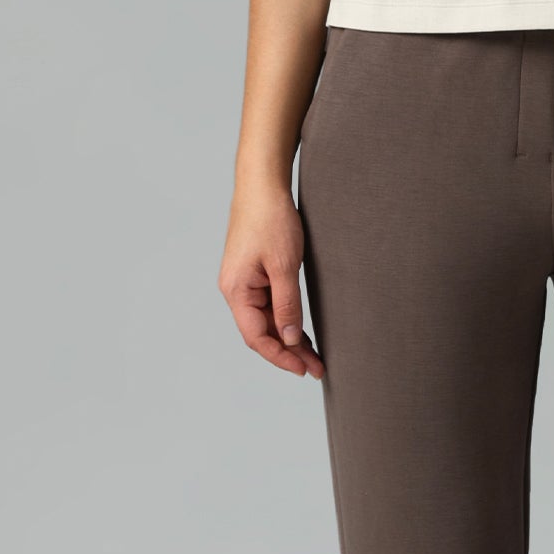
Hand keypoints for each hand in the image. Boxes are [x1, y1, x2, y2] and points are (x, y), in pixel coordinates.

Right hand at [219, 184, 324, 378]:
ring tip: (316, 357)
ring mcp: (245, 283)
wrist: (263, 185)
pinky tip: (303, 333)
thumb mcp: (284, 264)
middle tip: (317, 369)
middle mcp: (236, 290)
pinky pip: (271, 305)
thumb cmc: (271, 219)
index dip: (279, 356)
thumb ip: (287, 303)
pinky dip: (287, 320)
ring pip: (268, 321)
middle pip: (262, 332)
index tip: (303, 369)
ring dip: (290, 339)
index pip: (256, 336)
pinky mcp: (256, 275)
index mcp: (236, 290)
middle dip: (289, 352)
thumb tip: (288, 338)